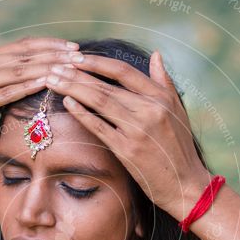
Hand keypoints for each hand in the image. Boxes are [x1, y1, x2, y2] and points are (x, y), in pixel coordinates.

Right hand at [0, 36, 80, 159]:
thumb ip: (7, 80)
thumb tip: (40, 74)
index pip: (23, 45)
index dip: (50, 44)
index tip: (74, 47)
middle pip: (23, 55)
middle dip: (55, 54)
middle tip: (80, 56)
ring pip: (17, 71)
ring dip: (47, 69)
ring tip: (70, 69)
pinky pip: (6, 92)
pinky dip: (28, 86)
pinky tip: (47, 83)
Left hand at [44, 51, 212, 222]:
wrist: (186, 184)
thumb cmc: (180, 147)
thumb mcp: (178, 110)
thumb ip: (163, 81)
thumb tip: (155, 54)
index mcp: (161, 97)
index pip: (123, 71)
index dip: (97, 62)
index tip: (76, 56)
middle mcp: (150, 110)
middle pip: (105, 85)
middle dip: (76, 74)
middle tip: (54, 67)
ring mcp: (137, 130)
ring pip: (99, 102)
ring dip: (73, 89)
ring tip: (53, 81)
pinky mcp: (127, 151)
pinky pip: (99, 127)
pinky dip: (82, 113)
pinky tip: (67, 103)